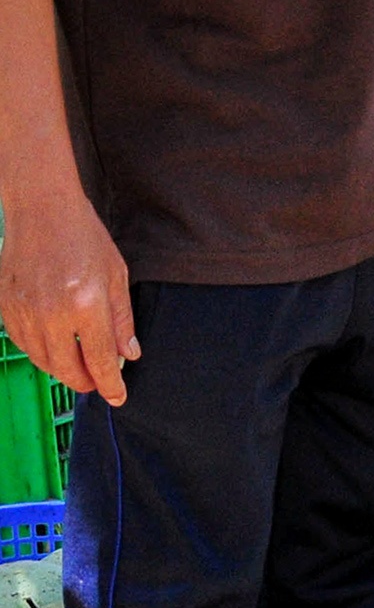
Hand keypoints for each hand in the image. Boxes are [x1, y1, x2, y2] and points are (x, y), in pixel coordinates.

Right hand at [0, 190, 136, 404]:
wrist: (41, 210)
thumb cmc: (84, 238)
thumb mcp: (116, 278)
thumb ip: (121, 321)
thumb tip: (127, 356)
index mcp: (85, 306)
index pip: (100, 361)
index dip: (110, 385)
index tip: (118, 397)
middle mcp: (51, 313)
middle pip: (67, 369)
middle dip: (86, 382)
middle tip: (99, 382)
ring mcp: (24, 310)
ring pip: (43, 360)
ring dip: (63, 370)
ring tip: (79, 365)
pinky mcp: (6, 305)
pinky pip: (23, 343)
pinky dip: (41, 352)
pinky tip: (55, 347)